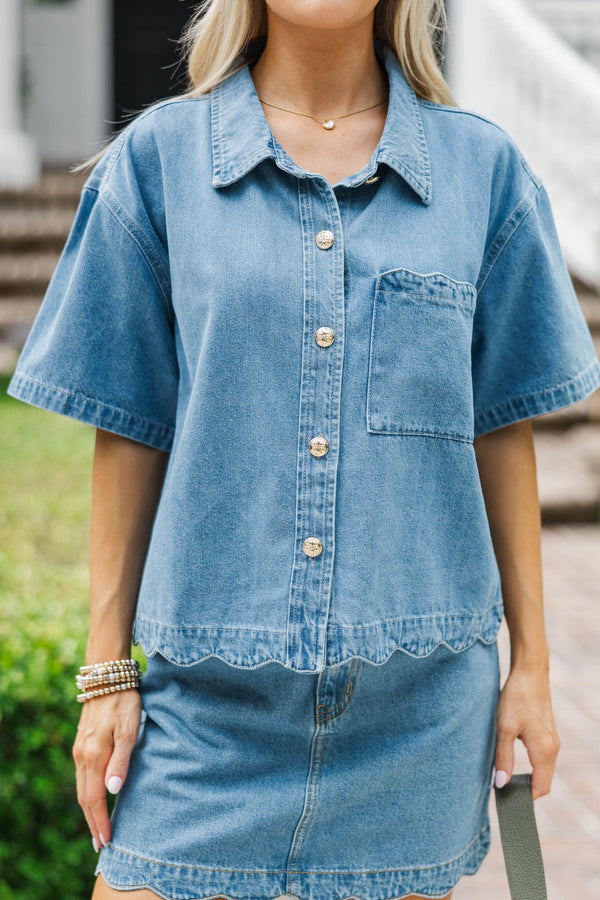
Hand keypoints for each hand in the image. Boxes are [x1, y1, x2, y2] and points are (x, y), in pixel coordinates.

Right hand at [72, 689, 141, 851]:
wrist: (108, 677)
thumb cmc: (124, 702)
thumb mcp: (130, 730)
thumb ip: (122, 761)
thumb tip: (112, 791)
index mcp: (94, 755)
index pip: (95, 798)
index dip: (100, 821)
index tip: (106, 841)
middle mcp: (83, 756)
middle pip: (85, 798)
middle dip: (93, 822)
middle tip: (101, 845)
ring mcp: (80, 750)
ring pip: (82, 788)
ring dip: (89, 810)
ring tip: (98, 828)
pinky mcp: (82, 744)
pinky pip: (83, 776)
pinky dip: (88, 793)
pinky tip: (96, 798)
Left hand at [494, 663, 559, 799]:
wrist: (530, 671)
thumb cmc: (516, 697)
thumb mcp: (504, 727)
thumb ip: (503, 757)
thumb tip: (501, 784)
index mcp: (544, 749)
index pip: (540, 788)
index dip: (526, 799)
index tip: (509, 803)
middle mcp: (553, 747)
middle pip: (543, 781)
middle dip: (526, 790)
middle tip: (504, 794)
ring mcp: (552, 739)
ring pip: (543, 769)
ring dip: (529, 778)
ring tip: (506, 780)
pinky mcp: (547, 732)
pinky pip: (543, 758)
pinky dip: (532, 766)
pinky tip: (514, 762)